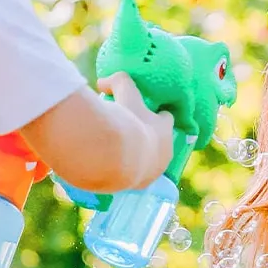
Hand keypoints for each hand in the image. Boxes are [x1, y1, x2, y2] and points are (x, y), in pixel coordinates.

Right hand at [95, 71, 174, 186]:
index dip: (155, 117)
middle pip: (160, 143)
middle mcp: (165, 151)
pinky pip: (136, 178)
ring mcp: (154, 170)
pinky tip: (115, 169)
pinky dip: (128, 173)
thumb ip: (116, 81)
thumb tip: (102, 81)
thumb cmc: (124, 122)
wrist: (114, 156)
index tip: (142, 115)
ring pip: (149, 163)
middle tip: (128, 135)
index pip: (165, 120)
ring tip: (119, 155)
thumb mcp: (123, 93)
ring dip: (139, 159)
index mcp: (165, 128)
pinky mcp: (140, 185)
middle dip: (148, 140)